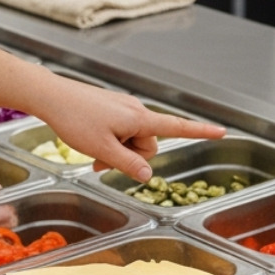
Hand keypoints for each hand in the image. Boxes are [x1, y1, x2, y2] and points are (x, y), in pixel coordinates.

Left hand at [33, 78, 224, 181]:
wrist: (52, 97)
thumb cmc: (75, 120)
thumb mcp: (103, 150)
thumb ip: (129, 165)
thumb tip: (149, 176)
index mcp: (139, 119)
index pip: (177, 127)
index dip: (201, 132)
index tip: (222, 132)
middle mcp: (136, 111)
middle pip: (149, 144)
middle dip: (131, 158)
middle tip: (102, 163)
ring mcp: (124, 109)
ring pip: (133, 140)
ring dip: (118, 152)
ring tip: (94, 155)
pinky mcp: (113, 108)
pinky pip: (121, 131)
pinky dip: (112, 142)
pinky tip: (92, 143)